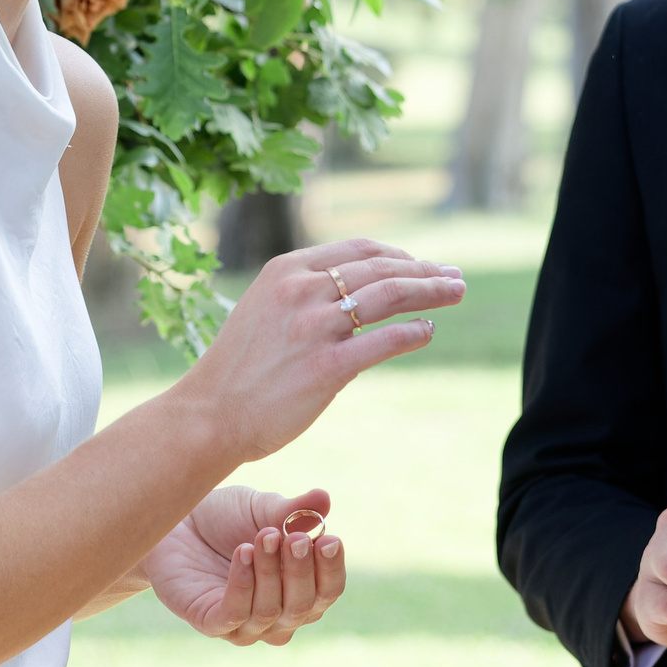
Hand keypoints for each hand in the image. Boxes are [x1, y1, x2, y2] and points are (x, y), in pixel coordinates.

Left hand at [147, 485, 346, 645]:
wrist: (176, 521)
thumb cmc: (225, 519)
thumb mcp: (263, 509)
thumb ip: (293, 511)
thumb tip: (324, 499)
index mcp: (299, 590)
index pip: (327, 592)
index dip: (332, 570)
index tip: (329, 540)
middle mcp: (277, 616)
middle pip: (303, 607)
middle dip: (301, 571)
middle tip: (294, 538)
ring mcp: (243, 625)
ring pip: (269, 612)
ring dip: (270, 572)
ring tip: (265, 536)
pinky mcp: (210, 623)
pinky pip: (234, 614)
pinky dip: (243, 584)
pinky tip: (243, 552)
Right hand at [176, 239, 464, 462]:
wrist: (209, 416)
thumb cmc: (240, 370)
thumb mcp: (265, 310)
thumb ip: (307, 295)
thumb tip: (360, 296)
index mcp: (286, 271)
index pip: (358, 250)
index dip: (398, 254)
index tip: (423, 264)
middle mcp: (302, 291)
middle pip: (382, 269)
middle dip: (425, 271)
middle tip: (456, 277)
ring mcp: (315, 327)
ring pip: (390, 296)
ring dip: (431, 292)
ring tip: (455, 293)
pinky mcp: (327, 366)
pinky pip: (385, 340)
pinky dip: (414, 332)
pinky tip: (428, 330)